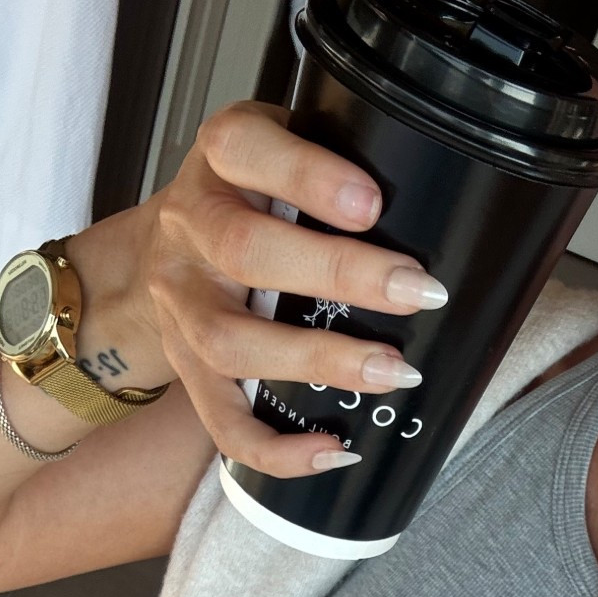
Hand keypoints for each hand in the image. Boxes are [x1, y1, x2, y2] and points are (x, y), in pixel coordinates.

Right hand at [137, 100, 448, 477]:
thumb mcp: (282, 148)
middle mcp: (190, 228)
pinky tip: (334, 448)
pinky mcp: (186, 367)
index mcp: (219, 159)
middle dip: (337, 274)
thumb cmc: (250, 195)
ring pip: (231, 342)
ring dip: (317, 360)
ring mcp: (181, 304)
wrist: (162, 248)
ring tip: (392, 371)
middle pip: (246, 251)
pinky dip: (278, 447)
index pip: (244, 150)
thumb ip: (334, 161)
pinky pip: (224, 421)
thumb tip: (435, 202)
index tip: (372, 204)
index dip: (307, 177)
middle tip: (414, 293)